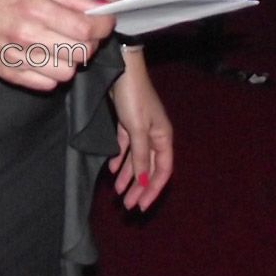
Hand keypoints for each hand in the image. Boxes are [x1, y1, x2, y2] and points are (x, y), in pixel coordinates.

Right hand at [0, 0, 113, 92]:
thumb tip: (103, 8)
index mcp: (34, 7)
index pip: (84, 29)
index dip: (103, 26)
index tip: (106, 21)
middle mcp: (26, 35)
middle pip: (80, 53)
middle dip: (90, 42)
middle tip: (83, 31)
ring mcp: (17, 58)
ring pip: (66, 73)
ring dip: (71, 59)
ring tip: (62, 44)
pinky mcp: (10, 74)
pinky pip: (47, 84)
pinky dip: (53, 73)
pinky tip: (46, 55)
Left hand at [107, 58, 172, 211]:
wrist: (122, 69)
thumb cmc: (134, 97)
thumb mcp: (137, 129)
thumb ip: (141, 156)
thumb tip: (145, 182)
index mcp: (163, 137)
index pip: (163, 171)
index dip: (153, 190)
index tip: (141, 206)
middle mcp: (155, 135)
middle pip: (149, 168)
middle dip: (139, 188)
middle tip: (127, 206)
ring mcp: (141, 128)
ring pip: (136, 159)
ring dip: (128, 176)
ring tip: (117, 193)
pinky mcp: (128, 122)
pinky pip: (126, 147)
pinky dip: (120, 159)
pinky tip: (112, 170)